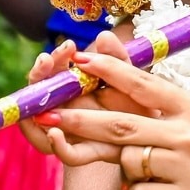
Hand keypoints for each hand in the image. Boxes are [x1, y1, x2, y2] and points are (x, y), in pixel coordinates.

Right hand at [17, 34, 159, 163]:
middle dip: (40, 75)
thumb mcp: (130, 77)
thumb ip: (117, 59)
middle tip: (46, 60)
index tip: (68, 46)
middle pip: (38, 91)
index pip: (54, 68)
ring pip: (38, 122)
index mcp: (71, 85)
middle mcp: (62, 106)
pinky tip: (54, 134)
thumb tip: (104, 36)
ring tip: (43, 94)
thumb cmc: (139, 102)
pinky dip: (55, 144)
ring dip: (36, 108)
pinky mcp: (79, 153)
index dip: (56, 58)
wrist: (153, 137)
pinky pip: (62, 153)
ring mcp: (66, 131)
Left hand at [38, 42, 189, 189]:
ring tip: (150, 170)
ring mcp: (186, 168)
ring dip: (127, 166)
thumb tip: (116, 84)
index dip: (109, 72)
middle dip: (80, 119)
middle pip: (121, 125)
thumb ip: (163, 104)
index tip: (80, 61)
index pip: (144, 83)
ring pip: (128, 161)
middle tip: (48, 114)